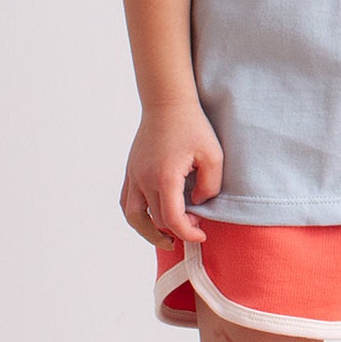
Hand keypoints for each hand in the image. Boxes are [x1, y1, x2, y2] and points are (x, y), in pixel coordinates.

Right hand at [121, 101, 222, 245]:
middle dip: (177, 229)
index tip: (202, 235)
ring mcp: (133, 176)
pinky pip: (127, 202)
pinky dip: (136, 216)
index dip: (188, 234)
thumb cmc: (192, 127)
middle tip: (195, 224)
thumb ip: (209, 185)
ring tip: (166, 238)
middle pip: (156, 221)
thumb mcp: (213, 156)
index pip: (172, 220)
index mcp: (165, 178)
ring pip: (134, 216)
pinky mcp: (130, 171)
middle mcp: (144, 180)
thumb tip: (197, 204)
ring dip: (149, 232)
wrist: (167, 104)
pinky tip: (150, 219)